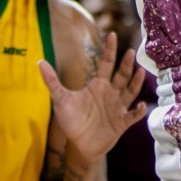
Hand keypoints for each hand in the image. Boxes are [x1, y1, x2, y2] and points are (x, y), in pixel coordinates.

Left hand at [39, 30, 149, 166]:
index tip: (112, 34)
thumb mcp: (60, 99)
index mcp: (98, 85)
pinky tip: (141, 105)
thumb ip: (52, 81)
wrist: (80, 145)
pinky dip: (139, 111)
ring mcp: (118, 107)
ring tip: (140, 72)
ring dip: (136, 82)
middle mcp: (110, 93)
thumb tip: (39, 62)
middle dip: (127, 64)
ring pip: (130, 91)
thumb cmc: (71, 120)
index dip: (110, 49)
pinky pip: (133, 115)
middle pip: (121, 75)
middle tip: (131, 52)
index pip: (106, 63)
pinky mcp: (122, 122)